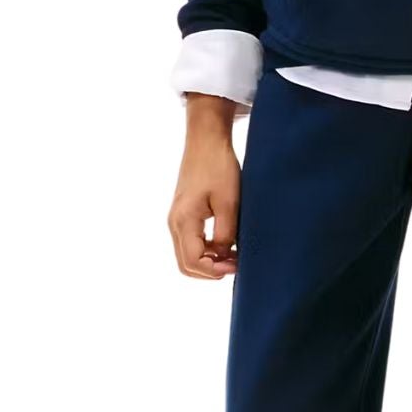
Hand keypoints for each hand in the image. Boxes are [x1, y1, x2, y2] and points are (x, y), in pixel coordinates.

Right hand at [170, 93, 242, 278]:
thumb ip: (225, 233)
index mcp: (184, 220)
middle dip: (210, 271)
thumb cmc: (219, 167)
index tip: (237, 266)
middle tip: (236, 266)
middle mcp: (175, 222)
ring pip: (187, 255)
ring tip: (234, 256)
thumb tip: (224, 256)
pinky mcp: (183, 214)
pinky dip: (206, 250)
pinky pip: (190, 242)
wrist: (206, 141)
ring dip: (208, 262)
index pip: (192, 261)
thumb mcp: (229, 202)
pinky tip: (226, 245)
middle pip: (185, 264)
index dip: (215, 271)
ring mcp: (176, 218)